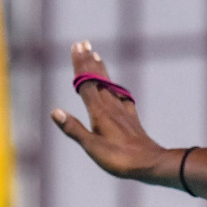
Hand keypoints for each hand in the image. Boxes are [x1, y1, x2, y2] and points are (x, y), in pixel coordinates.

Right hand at [50, 42, 164, 179]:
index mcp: (99, 111)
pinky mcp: (131, 118)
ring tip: (97, 56)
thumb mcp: (92, 147)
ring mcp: (123, 110)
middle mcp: (111, 106)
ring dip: (101, 70)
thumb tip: (55, 111)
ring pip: (109, 85)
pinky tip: (117, 88)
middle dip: (89, 61)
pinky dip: (115, 87)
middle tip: (83, 43)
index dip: (80, 65)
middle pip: (97, 78)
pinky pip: (121, 96)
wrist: (150, 163)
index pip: (86, 83)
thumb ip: (74, 129)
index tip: (76, 47)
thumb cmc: (119, 158)